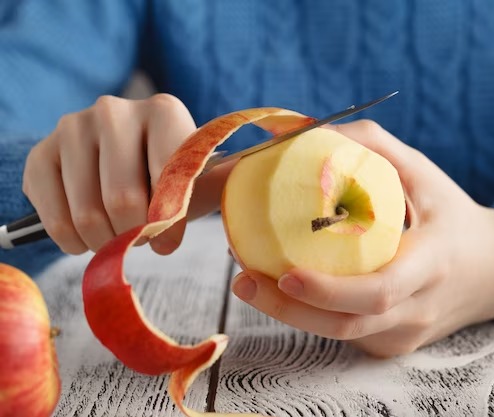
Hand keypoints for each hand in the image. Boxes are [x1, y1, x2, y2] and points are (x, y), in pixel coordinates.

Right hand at [23, 94, 231, 254]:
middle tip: (140, 239)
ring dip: (105, 241)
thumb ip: (227, 183)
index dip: (169, 221)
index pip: (169, 177)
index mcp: (164, 110)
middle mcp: (114, 109)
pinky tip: (85, 238)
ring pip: (87, 213)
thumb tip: (264, 190)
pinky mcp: (40, 152)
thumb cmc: (170, 176)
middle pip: (124, 199)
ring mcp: (72, 127)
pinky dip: (72, 241)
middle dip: (135, 234)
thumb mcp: (202, 177)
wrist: (118, 162)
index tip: (168, 242)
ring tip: (116, 237)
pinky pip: (53, 216)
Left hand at [231, 120, 493, 356]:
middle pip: (348, 326)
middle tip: (243, 279)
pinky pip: (348, 334)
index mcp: (431, 264)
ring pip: (340, 336)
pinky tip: (286, 291)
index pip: (378, 292)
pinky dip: (312, 315)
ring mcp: (407, 335)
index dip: (329, 291)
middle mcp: (419, 308)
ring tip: (250, 282)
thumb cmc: (450, 212)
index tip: (285, 274)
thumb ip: (368, 146)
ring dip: (290, 315)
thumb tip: (299, 130)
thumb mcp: (421, 171)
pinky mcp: (394, 345)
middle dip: (288, 311)